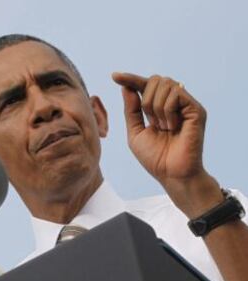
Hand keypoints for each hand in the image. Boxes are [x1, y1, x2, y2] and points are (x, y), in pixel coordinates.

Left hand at [112, 72, 222, 217]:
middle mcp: (174, 103)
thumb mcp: (135, 132)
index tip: (114, 76)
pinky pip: (176, 93)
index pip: (144, 86)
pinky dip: (167, 110)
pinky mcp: (196, 109)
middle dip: (146, 99)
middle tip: (152, 122)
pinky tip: (171, 126)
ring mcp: (186, 105)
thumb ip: (131, 110)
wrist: (171, 174)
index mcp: (159, 108)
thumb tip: (126, 87)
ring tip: (163, 127)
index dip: (130, 79)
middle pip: (154, 80)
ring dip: (156, 107)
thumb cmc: (155, 158)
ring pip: (164, 84)